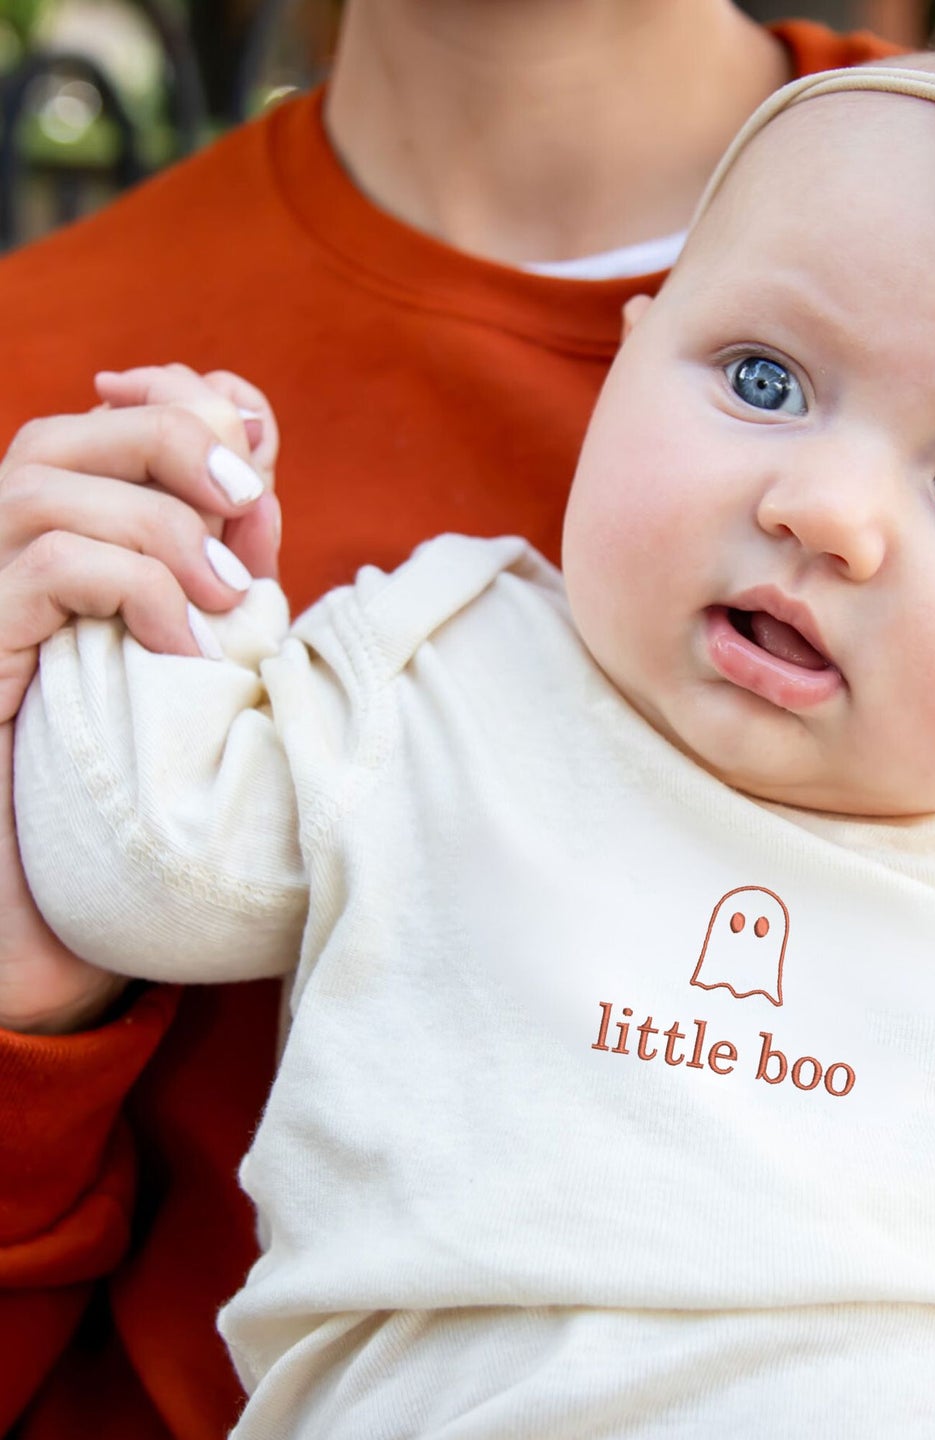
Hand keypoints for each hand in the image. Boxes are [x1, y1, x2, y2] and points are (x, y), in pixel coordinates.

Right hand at [0, 364, 280, 1032]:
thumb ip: (210, 573)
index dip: (187, 405)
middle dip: (177, 441)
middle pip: (69, 430)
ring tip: (230, 597)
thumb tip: (262, 498)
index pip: (105, 418)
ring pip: (48, 481)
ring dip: (164, 526)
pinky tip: (181, 648)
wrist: (30, 898)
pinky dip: (135, 588)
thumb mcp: (186, 653)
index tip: (263, 460)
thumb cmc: (122, 773)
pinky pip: (49, 565)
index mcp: (51, 541)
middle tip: (253, 502)